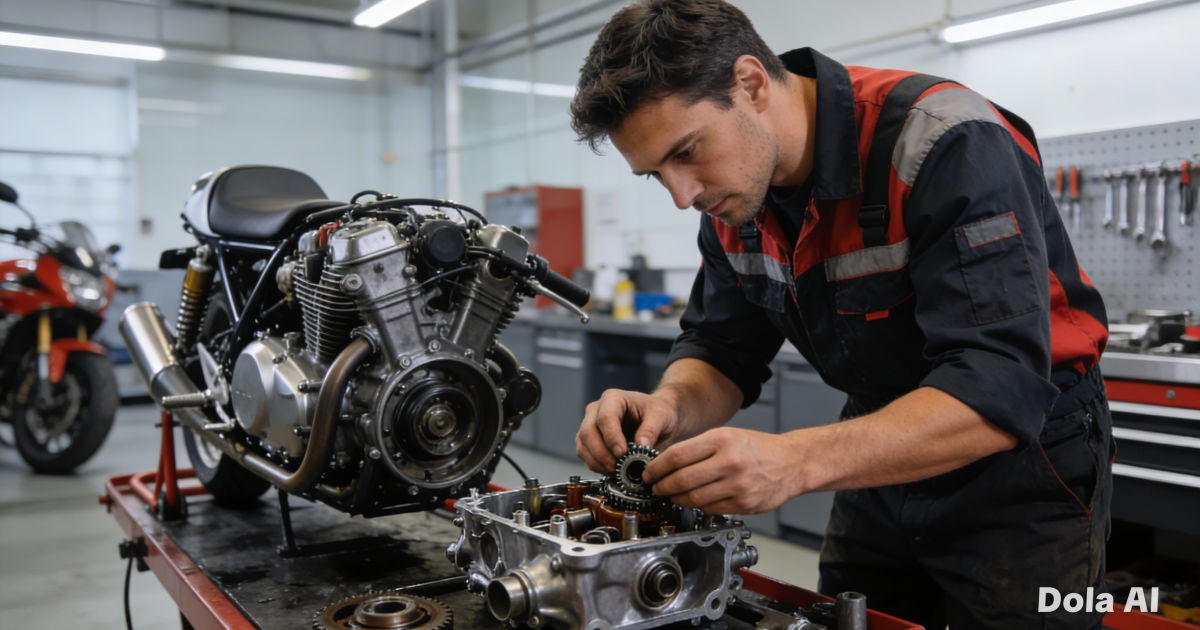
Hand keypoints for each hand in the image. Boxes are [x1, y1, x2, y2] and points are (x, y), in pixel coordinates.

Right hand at [575, 389, 680, 473]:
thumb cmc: (655, 412)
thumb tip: (641, 446)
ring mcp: (590, 424)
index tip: (623, 453)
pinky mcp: (589, 440)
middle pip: (588, 432)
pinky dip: (595, 465)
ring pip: (583, 445)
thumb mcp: (661, 416)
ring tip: (616, 470)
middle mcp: (596, 409)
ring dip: (597, 461)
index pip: (605, 418)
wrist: (654, 419)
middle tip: (617, 466)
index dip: (611, 438)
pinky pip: (584, 454)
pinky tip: (610, 469)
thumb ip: (651, 430)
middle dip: (601, 453)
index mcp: (613, 398)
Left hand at [642, 427, 798, 514]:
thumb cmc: (758, 448)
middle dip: (662, 486)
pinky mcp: (744, 504)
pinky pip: (710, 509)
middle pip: (682, 480)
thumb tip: (667, 461)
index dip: (657, 467)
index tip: (648, 473)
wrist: (791, 463)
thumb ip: (698, 448)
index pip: (677, 456)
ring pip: (694, 498)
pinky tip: (693, 501)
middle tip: (655, 488)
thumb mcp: (727, 435)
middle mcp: (729, 462)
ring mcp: (737, 486)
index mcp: (722, 440)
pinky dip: (697, 506)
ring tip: (671, 495)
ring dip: (676, 499)